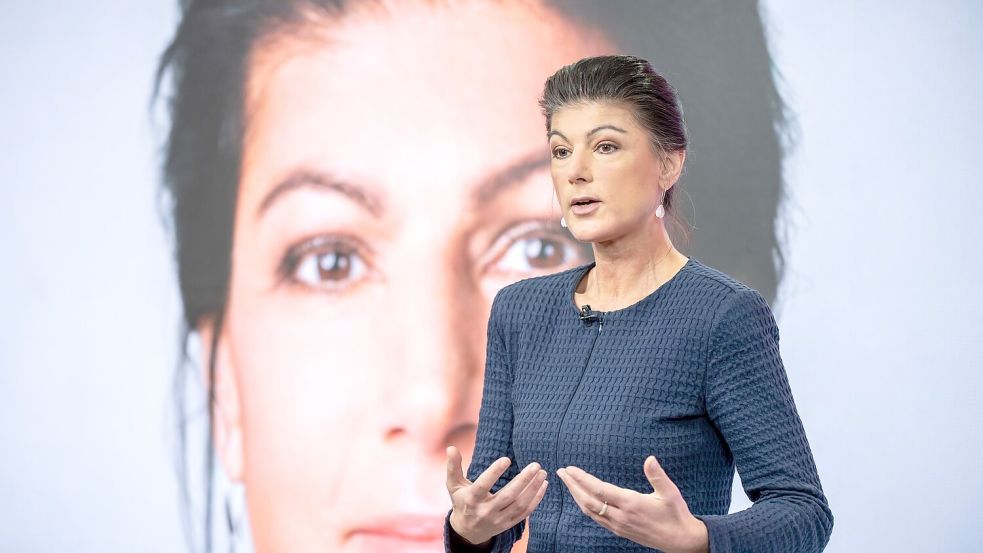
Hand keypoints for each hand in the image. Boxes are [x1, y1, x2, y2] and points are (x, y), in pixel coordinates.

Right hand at [445, 446, 548, 545]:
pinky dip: (536, 499)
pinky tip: (543, 485)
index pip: (483, 486)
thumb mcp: (453, 485)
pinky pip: (525, 513)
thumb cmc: (461, 501)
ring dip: (533, 489)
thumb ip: (453, 466)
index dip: (494, 473)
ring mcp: (498, 520)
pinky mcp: (508, 524)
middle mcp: (486, 511)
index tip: (506, 459)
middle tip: (535, 465)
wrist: (467, 531)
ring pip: (519, 505)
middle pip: (507, 496)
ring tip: (542, 473)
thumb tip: (451, 448)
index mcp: (471, 500)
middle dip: (523, 480)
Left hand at [555, 455, 708, 552]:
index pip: (600, 490)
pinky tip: (582, 499)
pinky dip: (585, 507)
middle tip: (560, 472)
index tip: (570, 469)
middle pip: (589, 501)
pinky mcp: (620, 531)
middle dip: (573, 485)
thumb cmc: (676, 514)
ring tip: (567, 482)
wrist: (680, 541)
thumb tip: (650, 458)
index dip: (583, 479)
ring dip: (576, 496)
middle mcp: (621, 516)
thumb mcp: (670, 493)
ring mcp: (619, 526)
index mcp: (631, 504)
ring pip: (590, 511)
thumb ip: (657, 476)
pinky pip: (597, 518)